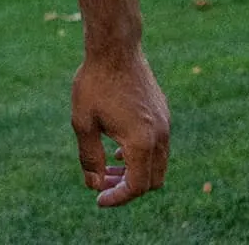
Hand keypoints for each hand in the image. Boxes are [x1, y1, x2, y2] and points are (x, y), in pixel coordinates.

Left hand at [72, 49, 169, 206]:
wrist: (115, 47)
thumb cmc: (95, 83)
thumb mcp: (83, 123)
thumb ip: (90, 157)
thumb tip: (94, 184)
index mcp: (141, 142)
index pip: (136, 186)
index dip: (117, 198)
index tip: (98, 199)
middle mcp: (159, 136)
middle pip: (152, 181)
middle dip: (127, 187)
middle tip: (101, 183)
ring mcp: (165, 124)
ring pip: (157, 164)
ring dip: (134, 171)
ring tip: (107, 166)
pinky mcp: (163, 113)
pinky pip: (158, 146)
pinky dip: (141, 155)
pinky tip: (118, 147)